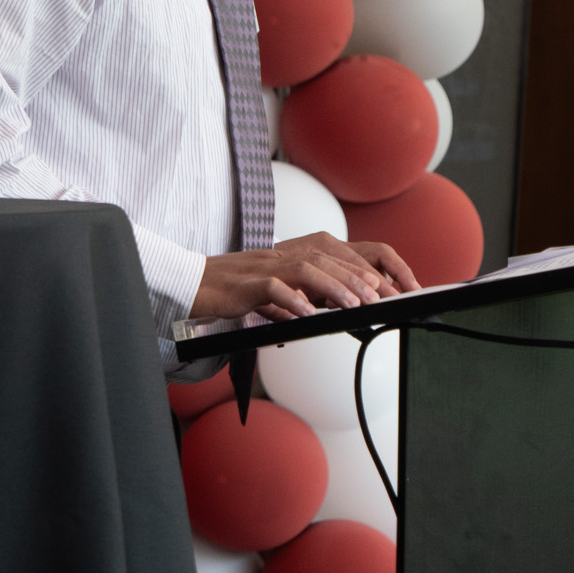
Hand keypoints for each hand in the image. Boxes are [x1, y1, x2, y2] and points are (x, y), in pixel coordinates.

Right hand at [191, 227, 420, 322]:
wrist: (189, 284)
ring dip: (335, 286)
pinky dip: (293, 301)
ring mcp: (261, 267)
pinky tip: (308, 316)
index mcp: (286, 256)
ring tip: (357, 304)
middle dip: (357, 276)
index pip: (330, 255)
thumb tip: (312, 317)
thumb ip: (289, 301)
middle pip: (325, 258)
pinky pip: (273, 289)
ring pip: (306, 269)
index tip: (385, 287)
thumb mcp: (266, 295)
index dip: (359, 268)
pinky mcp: (244, 285)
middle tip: (382, 296)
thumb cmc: (227, 290)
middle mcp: (278, 256)